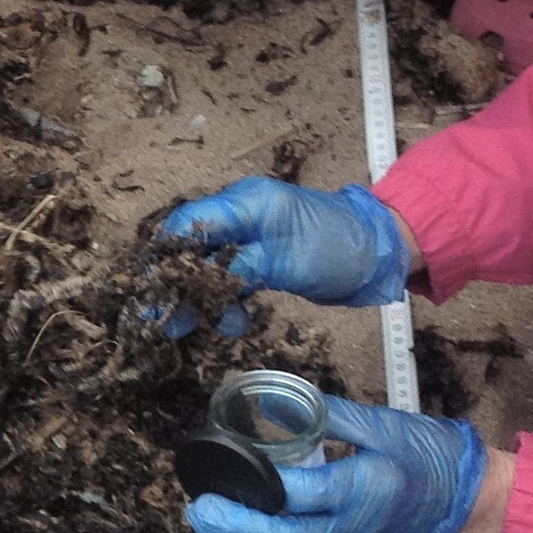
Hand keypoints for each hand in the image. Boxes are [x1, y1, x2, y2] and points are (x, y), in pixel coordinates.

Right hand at [159, 178, 413, 313]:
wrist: (379, 254)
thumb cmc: (338, 248)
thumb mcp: (287, 260)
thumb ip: (239, 267)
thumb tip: (197, 282)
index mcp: (245, 203)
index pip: (189, 222)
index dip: (166, 255)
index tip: (152, 289)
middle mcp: (240, 216)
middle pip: (192, 247)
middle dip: (176, 285)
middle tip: (163, 322)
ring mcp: (250, 238)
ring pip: (207, 268)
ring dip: (200, 299)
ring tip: (195, 329)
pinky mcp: (260, 260)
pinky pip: (228, 279)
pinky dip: (224, 302)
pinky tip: (231, 324)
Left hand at [190, 394, 485, 532]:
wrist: (460, 505)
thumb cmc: (424, 457)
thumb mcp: (381, 423)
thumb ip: (327, 414)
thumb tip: (274, 403)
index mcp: (369, 488)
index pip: (308, 493)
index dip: (267, 484)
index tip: (232, 462)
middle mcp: (355, 529)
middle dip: (239, 528)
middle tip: (201, 508)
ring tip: (207, 523)